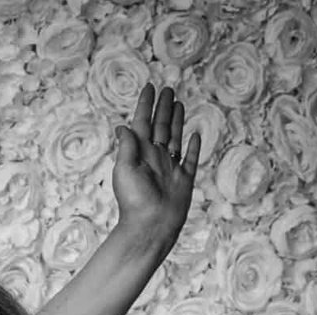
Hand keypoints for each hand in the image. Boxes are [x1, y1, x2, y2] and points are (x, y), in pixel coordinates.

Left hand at [111, 84, 201, 254]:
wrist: (151, 225)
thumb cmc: (135, 200)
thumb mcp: (125, 170)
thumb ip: (127, 148)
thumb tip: (122, 127)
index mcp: (139, 154)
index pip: (142, 123)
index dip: (145, 105)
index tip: (149, 87)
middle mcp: (155, 158)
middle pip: (161, 126)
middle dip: (163, 108)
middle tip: (168, 89)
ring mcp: (170, 168)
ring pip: (176, 137)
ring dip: (177, 120)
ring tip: (178, 104)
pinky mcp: (184, 179)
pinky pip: (190, 158)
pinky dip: (193, 146)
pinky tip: (194, 134)